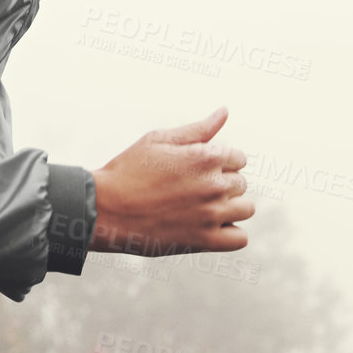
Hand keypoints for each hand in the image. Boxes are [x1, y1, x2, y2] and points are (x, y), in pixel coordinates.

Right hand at [89, 106, 252, 255]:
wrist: (106, 209)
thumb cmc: (129, 169)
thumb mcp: (159, 139)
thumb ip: (198, 129)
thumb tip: (224, 112)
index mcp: (206, 157)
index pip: (238, 158)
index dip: (220, 163)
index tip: (198, 171)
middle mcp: (214, 184)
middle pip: (241, 183)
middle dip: (223, 184)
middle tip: (193, 190)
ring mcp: (211, 214)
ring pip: (247, 209)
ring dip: (231, 207)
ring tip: (205, 208)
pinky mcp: (204, 240)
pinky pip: (240, 239)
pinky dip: (231, 233)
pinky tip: (212, 228)